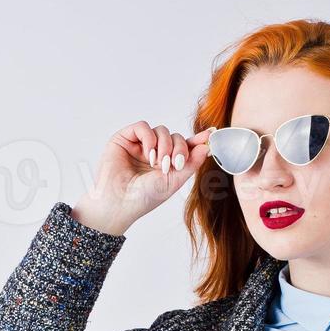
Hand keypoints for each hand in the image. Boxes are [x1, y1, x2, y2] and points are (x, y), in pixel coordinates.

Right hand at [71, 120, 212, 235]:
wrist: (119, 203)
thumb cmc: (143, 198)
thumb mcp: (173, 181)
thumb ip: (191, 163)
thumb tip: (206, 145)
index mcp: (166, 164)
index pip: (184, 147)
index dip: (197, 140)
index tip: (211, 134)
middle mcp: (154, 153)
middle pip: (175, 137)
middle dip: (179, 148)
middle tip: (174, 164)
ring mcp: (139, 145)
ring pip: (161, 130)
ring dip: (164, 145)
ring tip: (157, 164)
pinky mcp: (124, 139)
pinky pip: (142, 127)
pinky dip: (149, 138)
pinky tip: (148, 154)